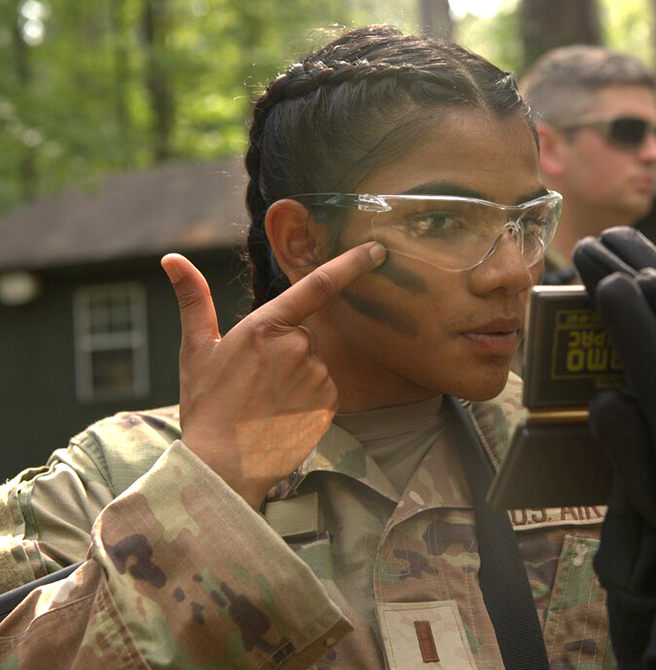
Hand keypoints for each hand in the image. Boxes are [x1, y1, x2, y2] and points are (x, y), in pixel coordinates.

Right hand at [160, 242, 386, 508]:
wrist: (223, 466)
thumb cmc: (206, 407)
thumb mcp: (195, 350)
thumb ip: (193, 300)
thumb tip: (172, 258)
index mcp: (265, 326)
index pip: (317, 285)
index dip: (351, 263)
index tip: (377, 250)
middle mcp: (297, 347)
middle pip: (304, 335)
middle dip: (285, 351)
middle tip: (256, 383)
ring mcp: (316, 376)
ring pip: (314, 363)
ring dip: (296, 376)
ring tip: (266, 403)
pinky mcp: (329, 402)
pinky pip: (324, 388)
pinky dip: (308, 398)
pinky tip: (282, 414)